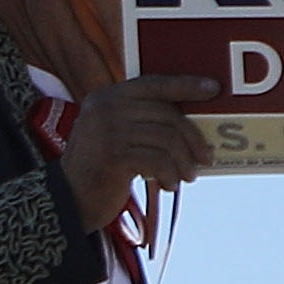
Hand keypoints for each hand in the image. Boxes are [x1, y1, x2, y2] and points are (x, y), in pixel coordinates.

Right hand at [59, 80, 205, 235]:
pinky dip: (170, 175)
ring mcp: (107, 130)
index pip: (154, 84)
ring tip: (187, 177)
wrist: (69, 198)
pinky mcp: (112, 155)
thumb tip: (194, 125)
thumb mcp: (117, 136)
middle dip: (193, 139)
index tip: (213, 88)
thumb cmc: (102, 168)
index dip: (185, 85)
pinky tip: (168, 185)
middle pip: (168, 114)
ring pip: (167, 139)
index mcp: (107, 97)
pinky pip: (158, 160)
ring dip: (184, 162)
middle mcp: (105, 107)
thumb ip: (143, 122)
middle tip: (206, 159)